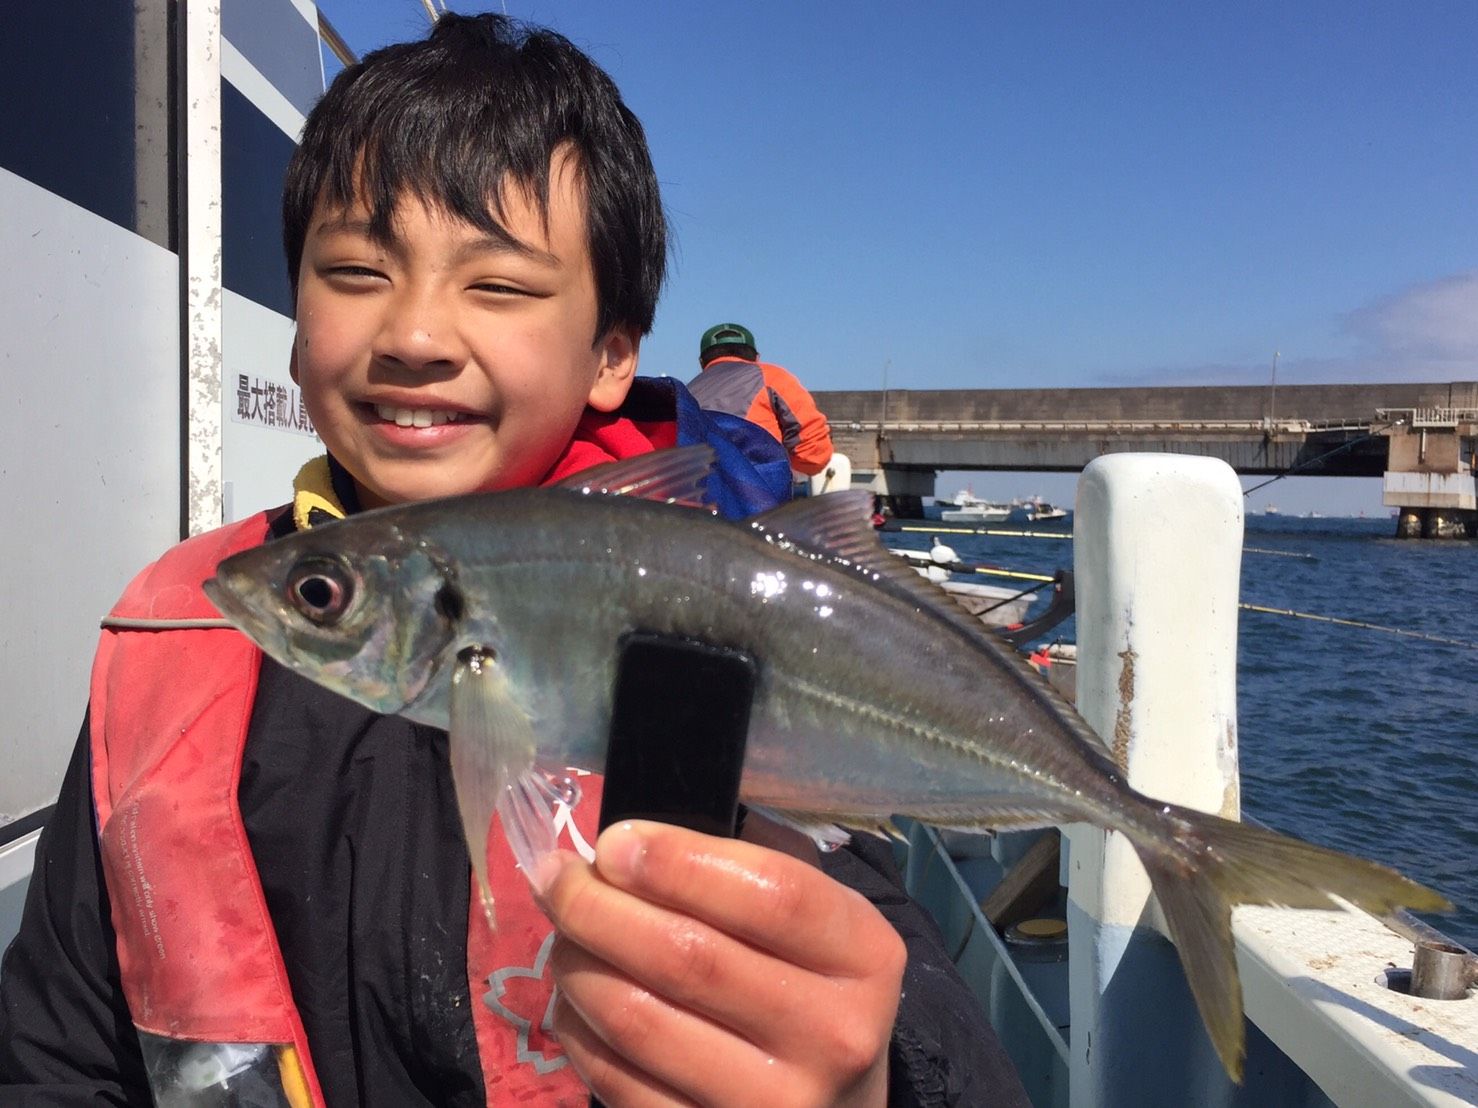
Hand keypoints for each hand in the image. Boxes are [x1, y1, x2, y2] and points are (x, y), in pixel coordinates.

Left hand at [533, 821, 905, 1106]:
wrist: (839, 1101)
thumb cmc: (811, 983)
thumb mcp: (816, 918)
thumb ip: (742, 870)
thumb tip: (626, 847)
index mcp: (864, 956)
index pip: (770, 894)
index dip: (678, 861)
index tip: (614, 843)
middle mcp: (832, 1036)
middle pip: (690, 957)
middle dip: (600, 906)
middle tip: (558, 878)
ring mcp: (773, 1105)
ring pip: (640, 1021)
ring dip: (578, 965)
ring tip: (563, 932)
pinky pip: (619, 1082)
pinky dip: (578, 1030)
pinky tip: (574, 996)